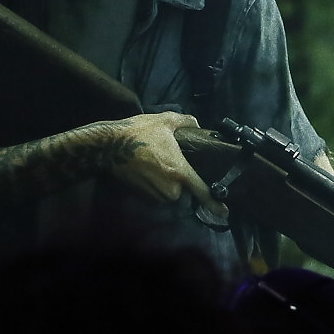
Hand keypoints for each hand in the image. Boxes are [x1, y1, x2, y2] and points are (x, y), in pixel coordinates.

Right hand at [99, 111, 224, 221]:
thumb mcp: (165, 120)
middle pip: (183, 189)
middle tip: (166, 159)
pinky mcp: (142, 196)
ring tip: (155, 162)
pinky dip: (154, 184)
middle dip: (178, 178)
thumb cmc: (138, 132)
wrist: (108, 146)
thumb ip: (185, 122)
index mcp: (179, 171)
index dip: (214, 203)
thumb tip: (197, 124)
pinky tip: (146, 168)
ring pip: (169, 193)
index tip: (225, 213)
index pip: (201, 190)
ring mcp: (154, 193)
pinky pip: (156, 193)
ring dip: (165, 182)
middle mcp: (169, 187)